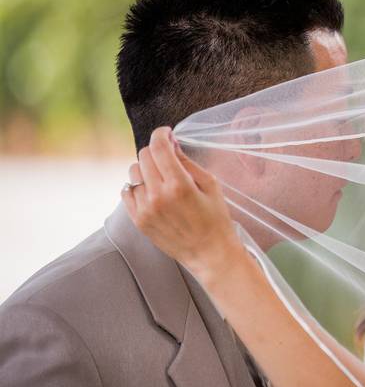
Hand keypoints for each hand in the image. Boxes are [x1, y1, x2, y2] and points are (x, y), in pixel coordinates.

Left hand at [121, 127, 244, 283]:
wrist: (209, 253)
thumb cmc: (215, 219)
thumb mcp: (211, 185)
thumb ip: (188, 162)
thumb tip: (171, 145)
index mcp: (179, 185)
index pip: (159, 147)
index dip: (161, 134)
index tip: (166, 133)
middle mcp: (158, 195)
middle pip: (144, 156)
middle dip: (156, 151)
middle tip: (167, 156)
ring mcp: (145, 209)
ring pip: (133, 172)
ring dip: (146, 168)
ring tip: (161, 177)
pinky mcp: (138, 219)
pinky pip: (126, 191)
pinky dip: (137, 186)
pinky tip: (151, 191)